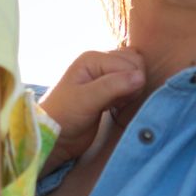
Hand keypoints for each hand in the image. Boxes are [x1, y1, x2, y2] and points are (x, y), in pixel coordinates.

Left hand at [41, 47, 144, 167]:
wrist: (54, 137)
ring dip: (133, 89)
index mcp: (93, 58)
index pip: (130, 62)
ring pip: (134, 73)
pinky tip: (119, 106)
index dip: (132, 81)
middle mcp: (100, 63)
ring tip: (119, 103)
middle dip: (135, 82)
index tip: (121, 100)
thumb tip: (141, 76)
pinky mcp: (109, 91)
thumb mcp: (86, 100)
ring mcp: (104, 76)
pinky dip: (130, 94)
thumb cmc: (64, 116)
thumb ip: (113, 86)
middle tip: (121, 101)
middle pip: (135, 63)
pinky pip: (129, 85)